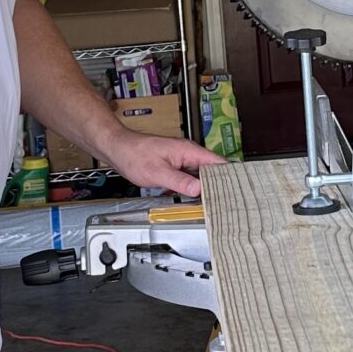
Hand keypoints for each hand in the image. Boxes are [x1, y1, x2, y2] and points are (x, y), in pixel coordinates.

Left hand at [103, 128, 221, 199]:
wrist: (118, 148)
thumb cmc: (134, 155)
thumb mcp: (158, 172)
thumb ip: (180, 181)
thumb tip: (199, 190)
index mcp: (188, 151)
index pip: (218, 163)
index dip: (228, 177)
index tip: (234, 191)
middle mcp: (188, 153)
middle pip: (212, 170)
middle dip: (218, 185)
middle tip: (224, 203)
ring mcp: (182, 159)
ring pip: (201, 175)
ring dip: (205, 188)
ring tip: (212, 203)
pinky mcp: (175, 165)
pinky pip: (190, 177)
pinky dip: (192, 187)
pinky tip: (193, 199)